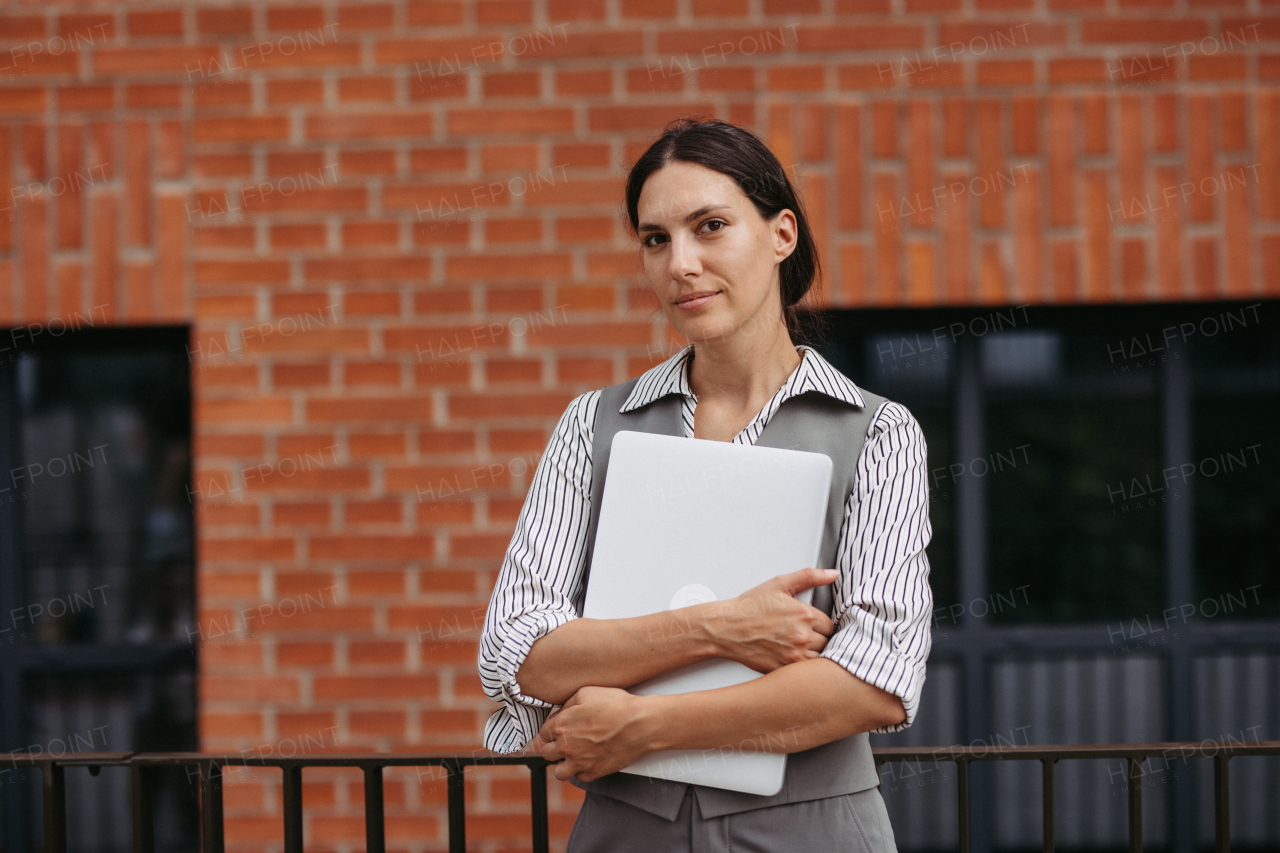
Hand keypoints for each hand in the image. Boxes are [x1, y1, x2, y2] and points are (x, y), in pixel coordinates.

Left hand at [535, 686, 655, 782]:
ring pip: (559, 772)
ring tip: (574, 755)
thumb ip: (567, 704)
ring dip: (564, 764)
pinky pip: (580, 777)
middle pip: (546, 753)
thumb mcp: (586, 692)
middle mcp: (566, 747)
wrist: (639, 724)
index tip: (560, 729)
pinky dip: (582, 771)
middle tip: (566, 741)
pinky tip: (590, 760)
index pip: (543, 734)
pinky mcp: (594, 773)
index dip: (551, 730)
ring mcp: (579, 762)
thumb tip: (560, 713)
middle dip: (554, 747)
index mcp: (562, 726)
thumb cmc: (616, 705)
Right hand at [702, 567, 837, 673]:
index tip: (812, 625)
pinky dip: (801, 667)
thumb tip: (833, 574)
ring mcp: (793, 655)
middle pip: (827, 643)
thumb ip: (810, 576)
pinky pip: (804, 673)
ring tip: (798, 646)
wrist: (726, 628)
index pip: (830, 625)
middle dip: (818, 639)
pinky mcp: (783, 669)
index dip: (822, 625)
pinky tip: (790, 656)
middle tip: (804, 635)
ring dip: (812, 654)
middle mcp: (802, 636)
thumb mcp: (779, 584)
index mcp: (805, 614)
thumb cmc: (750, 608)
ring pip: (819, 659)